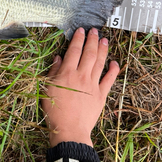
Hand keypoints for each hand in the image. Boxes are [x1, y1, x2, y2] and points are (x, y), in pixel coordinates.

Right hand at [43, 27, 119, 146]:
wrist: (69, 130)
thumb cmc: (54, 111)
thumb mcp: (47, 89)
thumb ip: (53, 72)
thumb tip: (58, 58)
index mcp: (66, 74)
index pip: (74, 51)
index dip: (78, 39)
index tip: (81, 31)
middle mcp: (81, 76)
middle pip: (89, 53)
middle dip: (92, 40)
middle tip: (95, 31)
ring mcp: (93, 85)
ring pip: (100, 63)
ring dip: (103, 50)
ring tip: (105, 40)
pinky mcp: (101, 95)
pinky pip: (109, 80)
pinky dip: (113, 70)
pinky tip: (115, 62)